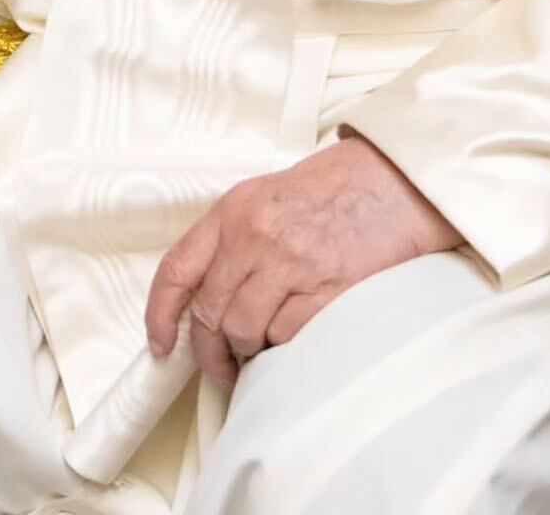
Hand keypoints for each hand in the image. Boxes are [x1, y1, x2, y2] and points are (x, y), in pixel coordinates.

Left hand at [145, 138, 462, 386]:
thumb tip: (207, 303)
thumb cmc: (327, 194)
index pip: (177, 270)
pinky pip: (288, 336)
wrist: (389, 181)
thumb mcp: (263, 201)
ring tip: (266, 343)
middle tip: (221, 369)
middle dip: (210, 353)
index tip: (161, 345)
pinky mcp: (327, 288)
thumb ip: (231, 243)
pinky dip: (287, 345)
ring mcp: (290, 263)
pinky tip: (298, 331)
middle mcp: (253, 237)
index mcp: (230, 212)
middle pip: (209, 314)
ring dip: (251, 350)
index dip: (160, 314)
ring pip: (244, 332)